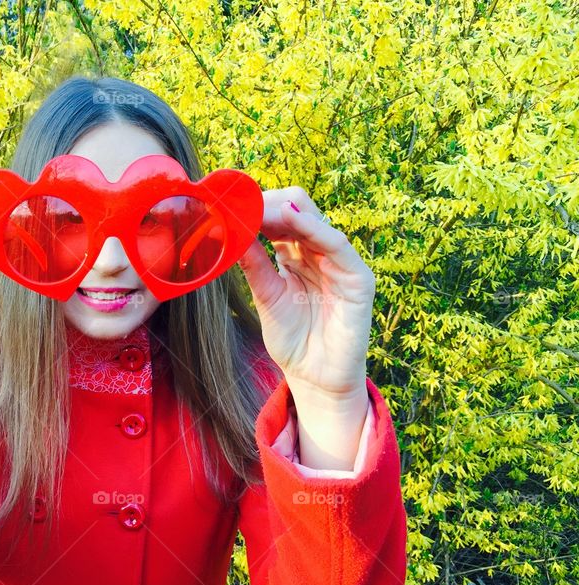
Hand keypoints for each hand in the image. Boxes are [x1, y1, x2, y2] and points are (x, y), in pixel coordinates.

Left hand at [237, 187, 374, 400]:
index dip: (257, 208)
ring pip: (315, 221)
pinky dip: (315, 228)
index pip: (280, 217)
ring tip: (255, 210)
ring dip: (283, 212)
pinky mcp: (358, 278)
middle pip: (298, 210)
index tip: (228, 204)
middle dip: (267, 204)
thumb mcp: (266, 295)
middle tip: (239, 206)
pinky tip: (291, 219)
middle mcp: (319, 253)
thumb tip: (231, 230)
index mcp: (297, 255)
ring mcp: (340, 263)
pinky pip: (338, 244)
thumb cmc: (293, 340)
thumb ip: (254, 264)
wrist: (315, 379)